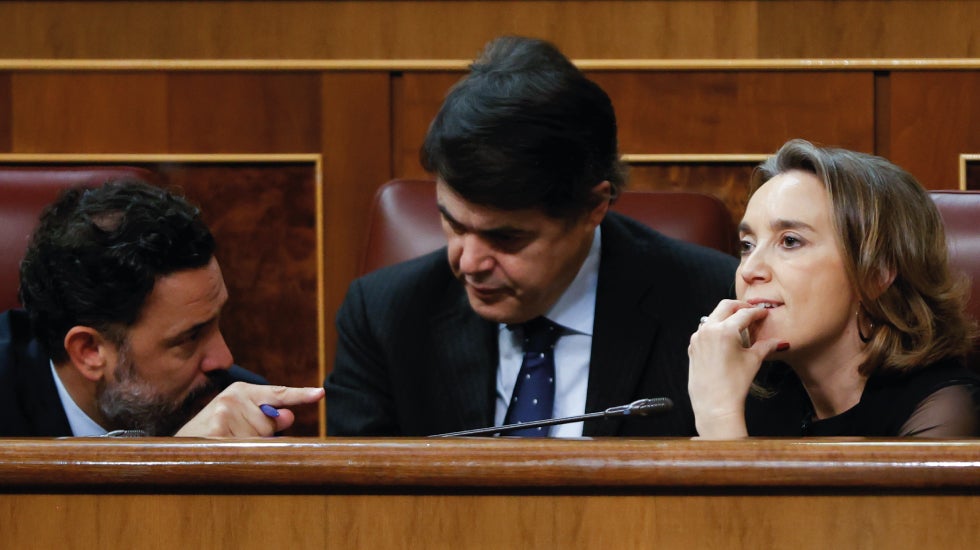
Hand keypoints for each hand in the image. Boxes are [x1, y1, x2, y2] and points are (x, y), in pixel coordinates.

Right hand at [174, 383, 324, 436]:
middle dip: (261, 438)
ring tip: (224, 446)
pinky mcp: (216, 429)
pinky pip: (245, 448)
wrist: (175, 447)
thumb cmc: (214, 435)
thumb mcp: (242, 421)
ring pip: (260, 440)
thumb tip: (288, 415)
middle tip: (232, 439)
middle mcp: (234, 397)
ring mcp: (224, 412)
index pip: (279, 394)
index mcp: (242, 391)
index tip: (321, 393)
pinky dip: (239, 455)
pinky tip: (221, 451)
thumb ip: (268, 418)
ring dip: (247, 449)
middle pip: (272, 425)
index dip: (301, 395)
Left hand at [688, 300, 786, 438]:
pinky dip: (715, 328)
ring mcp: (698, 338)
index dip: (757, 312)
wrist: (714, 404)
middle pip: (725, 307)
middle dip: (740, 307)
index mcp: (724, 330)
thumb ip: (766, 346)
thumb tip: (779, 342)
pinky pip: (704, 330)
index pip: (744, 314)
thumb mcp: (753, 361)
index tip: (763, 313)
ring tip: (739, 325)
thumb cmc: (733, 384)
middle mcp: (708, 330)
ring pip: (712, 316)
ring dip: (726, 316)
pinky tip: (725, 337)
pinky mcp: (692, 347)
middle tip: (751, 312)